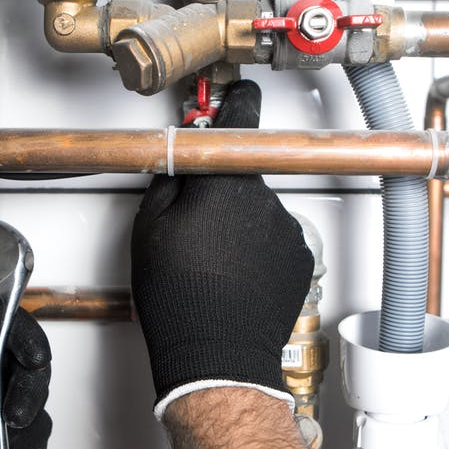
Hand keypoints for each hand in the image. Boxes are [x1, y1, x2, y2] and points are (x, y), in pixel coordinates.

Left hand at [0, 291, 51, 448]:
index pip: (1, 322)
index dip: (23, 334)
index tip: (32, 357)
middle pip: (29, 358)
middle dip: (26, 390)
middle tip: (12, 416)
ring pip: (38, 396)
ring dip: (16, 426)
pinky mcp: (11, 433)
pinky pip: (38, 430)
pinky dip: (20, 448)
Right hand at [131, 79, 313, 418]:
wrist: (217, 354)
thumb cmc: (180, 299)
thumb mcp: (149, 230)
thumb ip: (168, 179)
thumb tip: (178, 157)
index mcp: (226, 184)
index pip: (240, 118)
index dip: (237, 101)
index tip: (239, 94)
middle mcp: (265, 200)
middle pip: (243, 174)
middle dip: (222, 189)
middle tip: (196, 223)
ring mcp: (287, 230)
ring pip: (259, 209)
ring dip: (240, 223)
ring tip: (214, 261)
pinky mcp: (300, 258)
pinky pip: (275, 238)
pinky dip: (258, 248)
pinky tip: (235, 273)